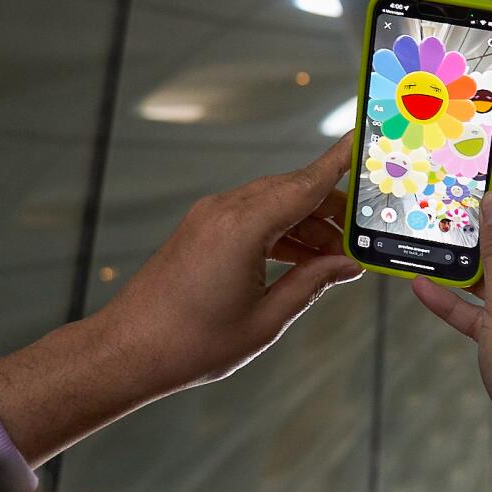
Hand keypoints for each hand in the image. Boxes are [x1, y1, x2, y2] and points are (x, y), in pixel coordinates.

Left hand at [101, 132, 362, 388]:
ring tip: (334, 256)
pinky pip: (251, 216)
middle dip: (331, 207)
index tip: (363, 140)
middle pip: (292, 190)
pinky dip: (281, 230)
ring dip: (306, 222)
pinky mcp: (200, 229)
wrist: (127, 351)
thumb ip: (312, 284)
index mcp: (243, 228)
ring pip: (273, 202)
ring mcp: (209, 217)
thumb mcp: (265, 320)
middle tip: (363, 232)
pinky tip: (301, 257)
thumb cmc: (191, 344)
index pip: (305, 185)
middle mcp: (224, 211)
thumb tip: (347, 265)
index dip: (339, 163)